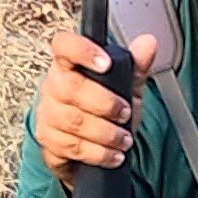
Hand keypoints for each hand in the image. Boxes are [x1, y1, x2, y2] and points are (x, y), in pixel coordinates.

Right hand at [31, 25, 157, 186]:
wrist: (89, 150)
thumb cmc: (103, 112)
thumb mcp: (125, 89)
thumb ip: (136, 68)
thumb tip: (148, 43)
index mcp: (69, 65)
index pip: (64, 46)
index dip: (82, 51)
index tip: (106, 63)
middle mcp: (53, 86)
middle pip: (69, 87)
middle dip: (104, 103)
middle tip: (125, 113)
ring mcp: (48, 114)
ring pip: (72, 120)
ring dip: (105, 132)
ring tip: (124, 139)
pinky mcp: (48, 140)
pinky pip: (72, 146)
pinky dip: (99, 153)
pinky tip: (114, 155)